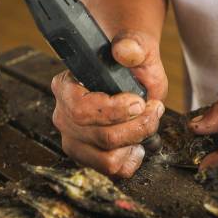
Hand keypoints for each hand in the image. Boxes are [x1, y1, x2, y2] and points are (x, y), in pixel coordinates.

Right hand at [51, 31, 167, 177]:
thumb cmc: (129, 59)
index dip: (116, 111)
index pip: (82, 110)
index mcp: (64, 87)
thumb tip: (126, 51)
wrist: (129, 72)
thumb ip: (132, 46)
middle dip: (137, 126)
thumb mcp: (135, 45)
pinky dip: (132, 159)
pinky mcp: (89, 158)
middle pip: (101, 137)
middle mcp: (63, 117)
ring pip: (107, 159)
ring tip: (147, 123)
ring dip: (136, 142)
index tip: (140, 102)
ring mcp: (74, 141)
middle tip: (153, 110)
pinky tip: (137, 141)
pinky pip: (112, 171)